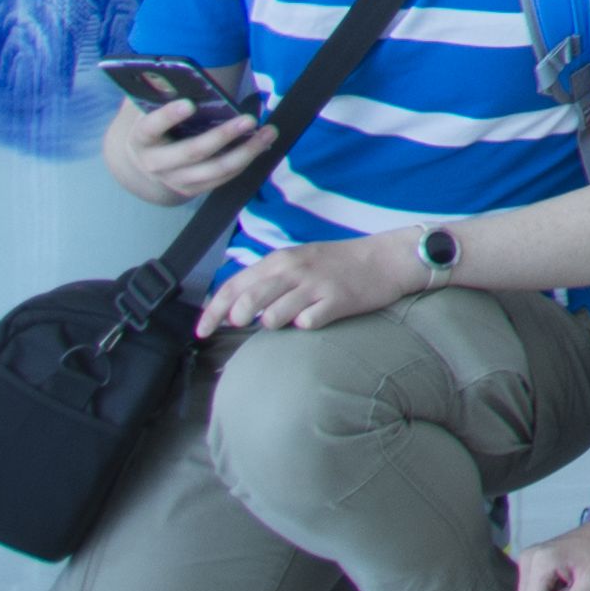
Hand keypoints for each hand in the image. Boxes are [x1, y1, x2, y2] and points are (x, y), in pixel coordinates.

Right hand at [106, 93, 274, 206]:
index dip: (168, 116)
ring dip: (246, 151)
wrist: (146, 160)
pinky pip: (223, 177)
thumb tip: (200, 81)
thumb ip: (171, 97)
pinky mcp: (192, 189)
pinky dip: (245, 160)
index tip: (189, 103)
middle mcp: (155, 164)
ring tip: (269, 132)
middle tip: (249, 119)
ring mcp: (174, 180)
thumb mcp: (156, 111)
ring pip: (215, 169)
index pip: (151, 127)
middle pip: (192, 151)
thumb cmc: (160, 125)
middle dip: (222, 136)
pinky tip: (262, 144)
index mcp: (142, 138)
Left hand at [195, 234, 415, 334]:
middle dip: (237, 319)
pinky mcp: (337, 300)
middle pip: (247, 302)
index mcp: (282, 259)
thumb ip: (270, 279)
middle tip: (245, 325)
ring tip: (292, 315)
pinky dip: (306, 325)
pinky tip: (318, 316)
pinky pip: (306, 323)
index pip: (234, 285)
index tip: (201, 332)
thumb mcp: (301, 260)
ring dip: (275, 323)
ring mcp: (315, 285)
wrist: (388, 258)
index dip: (212, 311)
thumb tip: (236, 306)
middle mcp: (295, 270)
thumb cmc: (340, 263)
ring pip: (273, 317)